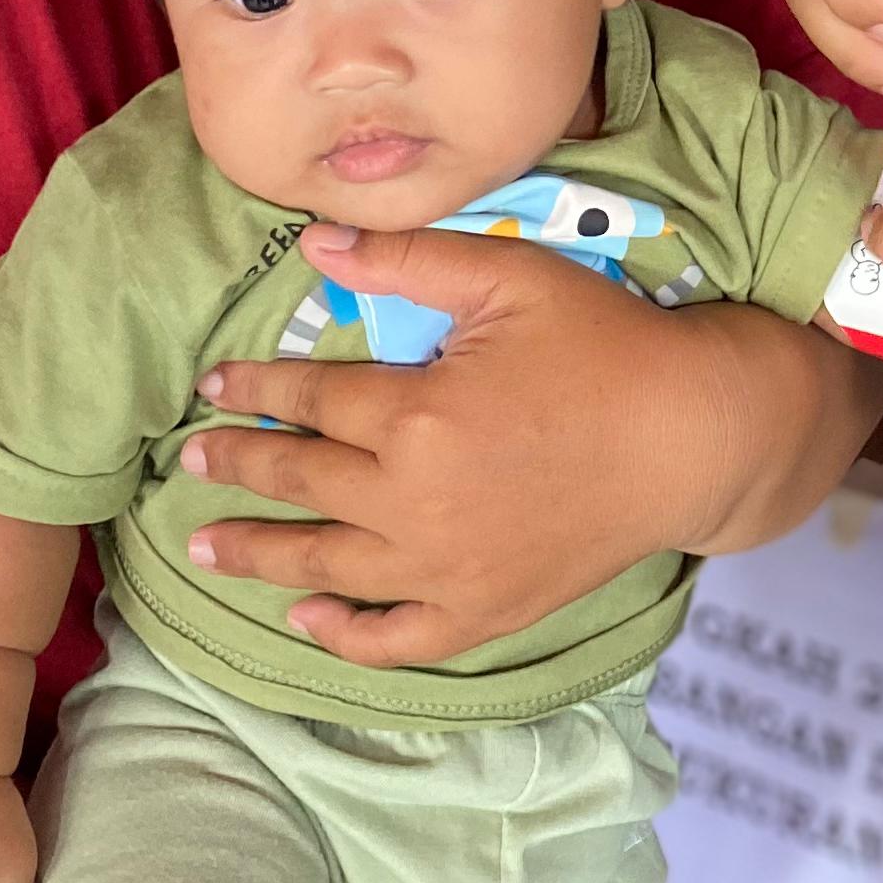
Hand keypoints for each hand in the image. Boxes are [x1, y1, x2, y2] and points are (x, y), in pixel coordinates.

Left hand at [182, 224, 792, 667]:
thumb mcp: (510, 279)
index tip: (212, 387)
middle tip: (190, 461)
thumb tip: (315, 245)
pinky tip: (304, 617)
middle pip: (301, 483)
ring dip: (258, 555)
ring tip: (205, 546)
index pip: (308, 401)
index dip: (253, 389)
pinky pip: (393, 638)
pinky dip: (341, 633)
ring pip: (326, 566)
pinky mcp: (483, 610)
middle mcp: (414, 504)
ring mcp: (446, 569)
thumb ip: (406, 260)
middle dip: (237, 467)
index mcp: (415, 417)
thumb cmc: (606, 345)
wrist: (692, 437)